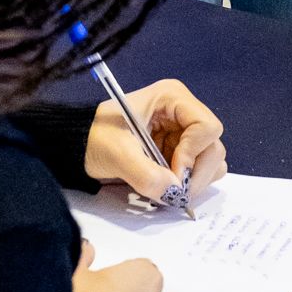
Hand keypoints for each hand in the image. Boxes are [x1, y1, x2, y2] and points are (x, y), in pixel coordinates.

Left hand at [85, 78, 227, 206]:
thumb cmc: (94, 137)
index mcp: (172, 98)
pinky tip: (164, 185)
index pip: (207, 127)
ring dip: (193, 181)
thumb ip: (146, 174)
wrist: (78, 146)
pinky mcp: (179, 151)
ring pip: (211, 161)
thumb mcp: (116, 153)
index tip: (172, 174)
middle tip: (171, 192)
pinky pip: (198, 171)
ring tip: (166, 188)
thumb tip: (174, 193)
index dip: (194, 154)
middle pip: (213, 147)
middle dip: (195, 174)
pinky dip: (187, 184)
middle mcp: (184, 113)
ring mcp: (184, 133)